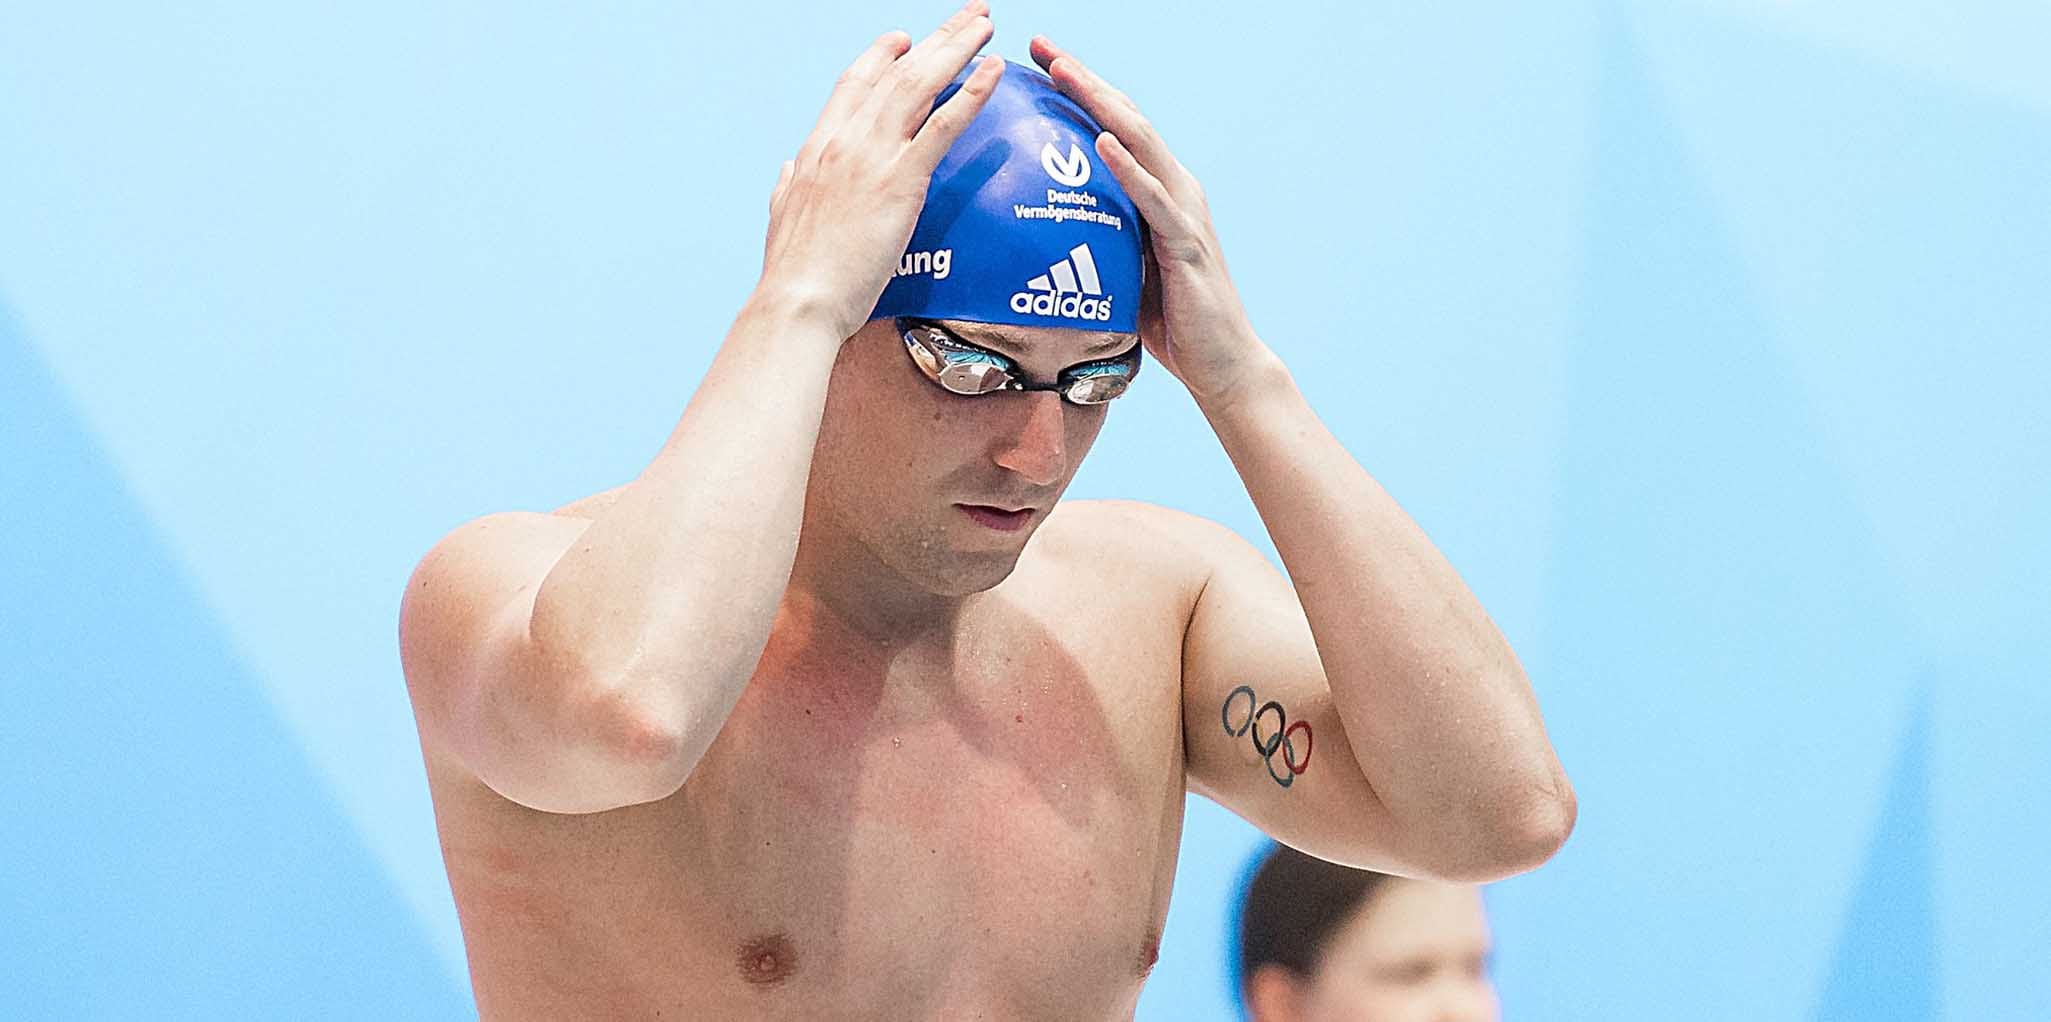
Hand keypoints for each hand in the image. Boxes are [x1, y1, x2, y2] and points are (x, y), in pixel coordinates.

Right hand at [757, 1, 1003, 339]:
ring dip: (957, 48)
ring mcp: (873, 155)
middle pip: (896, 73)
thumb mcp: (782, 216)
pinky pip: (943, 126)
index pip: (855, 85)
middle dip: (935, 39)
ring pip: (921, 85)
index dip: (881, 57)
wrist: (800, 300)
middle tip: (967, 15)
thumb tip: (789, 168)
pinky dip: (971, 93)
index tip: (904, 40)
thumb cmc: (795, 272)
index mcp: (819, 147)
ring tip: (985, 25)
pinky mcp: (901, 180)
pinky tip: (993, 69)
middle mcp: (846, 140)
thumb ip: (788, 186)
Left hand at [1028, 36, 1275, 407]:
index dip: (1081, 90)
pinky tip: (1102, 142)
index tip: (1040, 59)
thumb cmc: (1172, 323)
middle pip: (1125, 117)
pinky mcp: (1187, 243)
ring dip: (1100, 104)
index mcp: (1158, 190)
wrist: (1222, 365)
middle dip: (1082, 77)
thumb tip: (1044, 236)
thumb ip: (1099, 241)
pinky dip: (1127, 167)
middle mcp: (1176, 188)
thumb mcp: (1124, 270)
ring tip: (1064, 72)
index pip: (1116, 126)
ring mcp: (1184, 211)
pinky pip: (1153, 198)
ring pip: (1140, 142)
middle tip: (1041, 44)